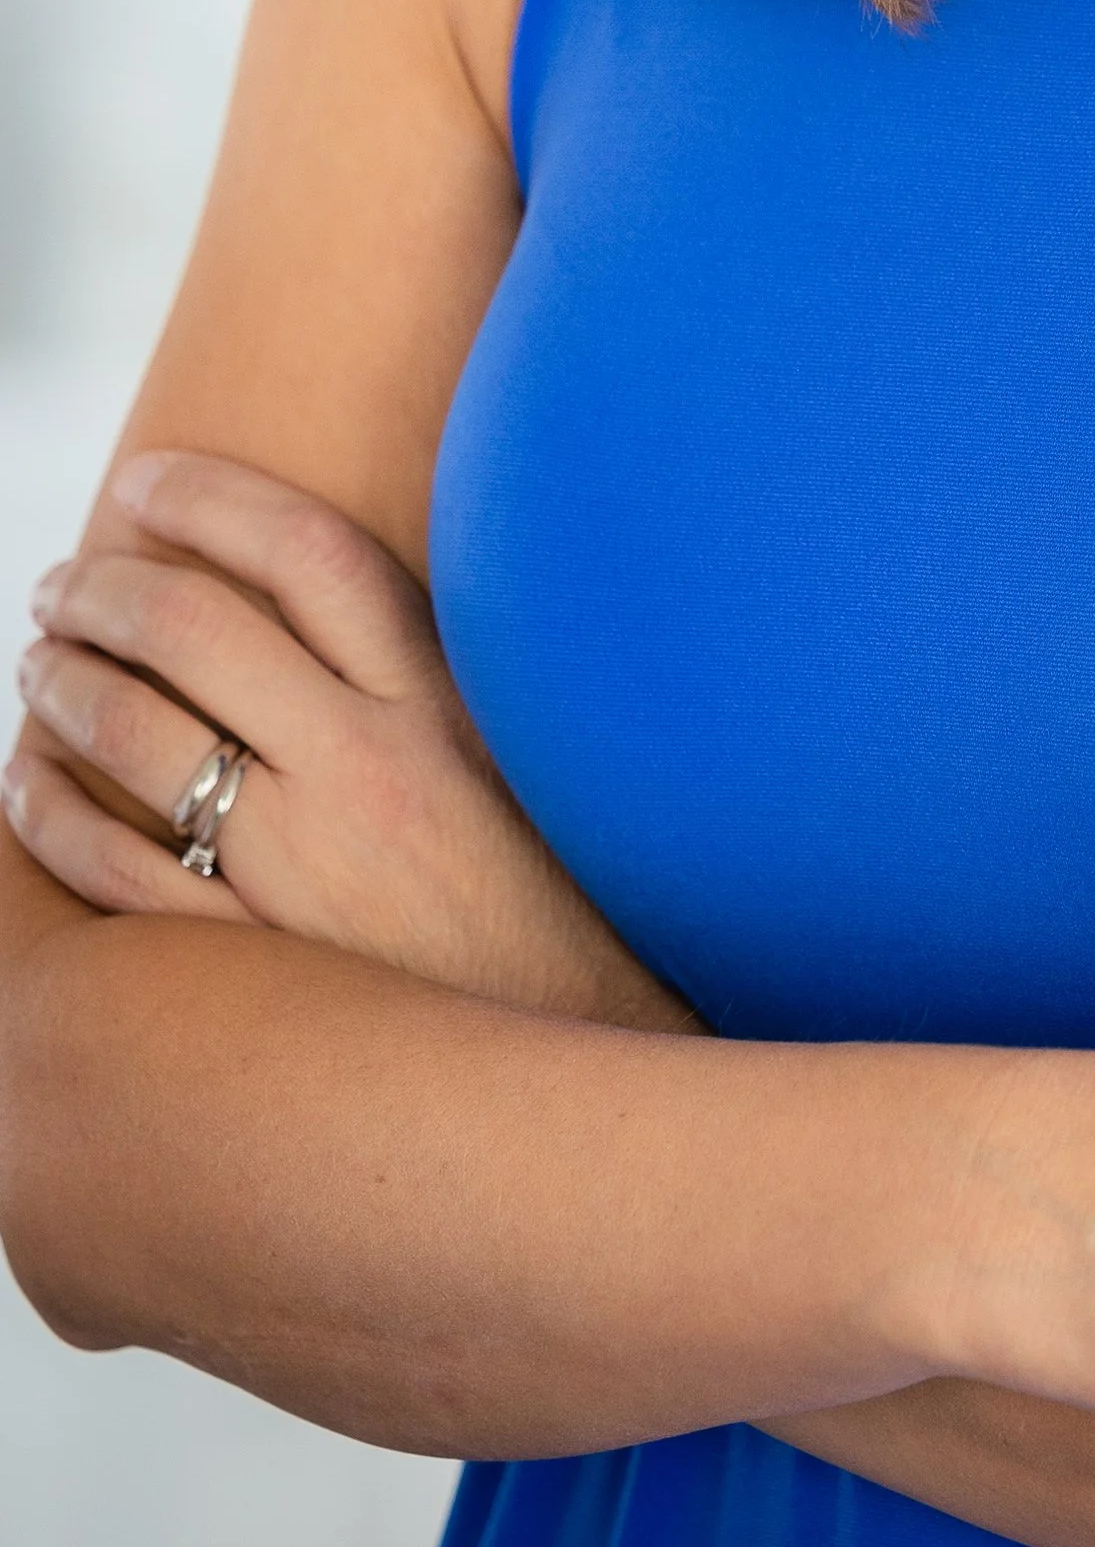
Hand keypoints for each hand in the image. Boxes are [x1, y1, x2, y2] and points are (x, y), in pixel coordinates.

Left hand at [7, 449, 693, 1032]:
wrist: (587, 1061)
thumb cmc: (563, 903)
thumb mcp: (527, 760)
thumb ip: (436, 679)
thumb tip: (331, 596)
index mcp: (444, 705)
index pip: (308, 552)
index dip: (212, 498)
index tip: (146, 484)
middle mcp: (370, 771)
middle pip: (196, 630)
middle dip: (104, 590)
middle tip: (62, 583)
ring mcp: (303, 872)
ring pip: (136, 740)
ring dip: (64, 686)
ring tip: (40, 665)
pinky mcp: (256, 966)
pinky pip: (112, 872)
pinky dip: (48, 817)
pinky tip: (26, 790)